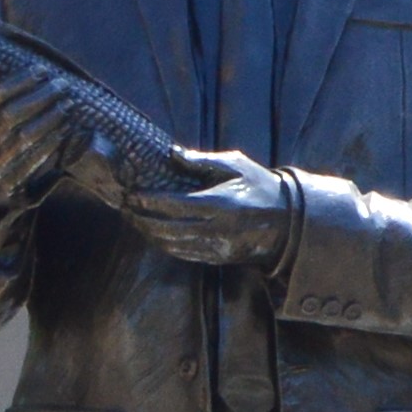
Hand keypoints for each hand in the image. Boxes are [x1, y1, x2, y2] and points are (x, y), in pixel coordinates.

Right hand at [0, 67, 90, 207]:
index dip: (17, 82)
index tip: (41, 70)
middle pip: (9, 117)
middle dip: (39, 97)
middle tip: (62, 84)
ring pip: (23, 139)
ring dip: (49, 119)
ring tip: (68, 104)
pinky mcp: (5, 187)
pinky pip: (32, 162)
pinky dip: (50, 144)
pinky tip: (65, 130)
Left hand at [114, 150, 300, 269]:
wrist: (287, 220)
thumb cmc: (259, 185)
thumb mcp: (235, 165)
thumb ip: (201, 161)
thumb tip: (171, 153)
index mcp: (219, 204)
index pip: (174, 205)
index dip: (148, 201)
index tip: (131, 195)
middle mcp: (216, 229)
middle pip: (168, 230)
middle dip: (142, 220)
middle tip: (125, 209)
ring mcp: (217, 247)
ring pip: (173, 245)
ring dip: (149, 235)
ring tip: (134, 221)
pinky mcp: (218, 258)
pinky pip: (184, 254)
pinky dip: (165, 245)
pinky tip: (154, 234)